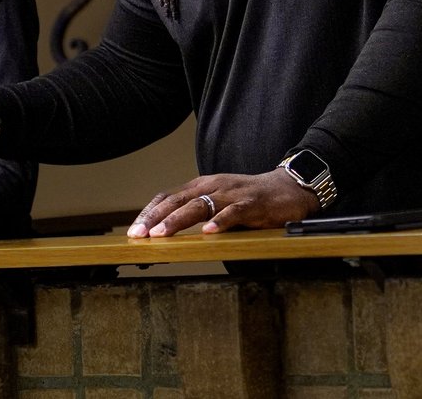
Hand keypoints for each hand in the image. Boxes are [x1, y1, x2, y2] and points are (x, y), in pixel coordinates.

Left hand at [126, 169, 319, 237]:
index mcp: (202, 186)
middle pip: (178, 200)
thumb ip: (197, 214)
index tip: (133, 231)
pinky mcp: (252, 204)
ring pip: (199, 206)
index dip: (149, 212)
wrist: (288, 188)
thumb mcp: (218, 203)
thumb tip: (168, 235)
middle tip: (138, 235)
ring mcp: (232, 194)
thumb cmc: (250, 199)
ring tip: (161, 234)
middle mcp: (213, 186)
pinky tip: (209, 233)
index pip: (168, 197)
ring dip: (178, 220)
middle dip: (155, 218)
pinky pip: (233, 213)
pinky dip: (220, 222)